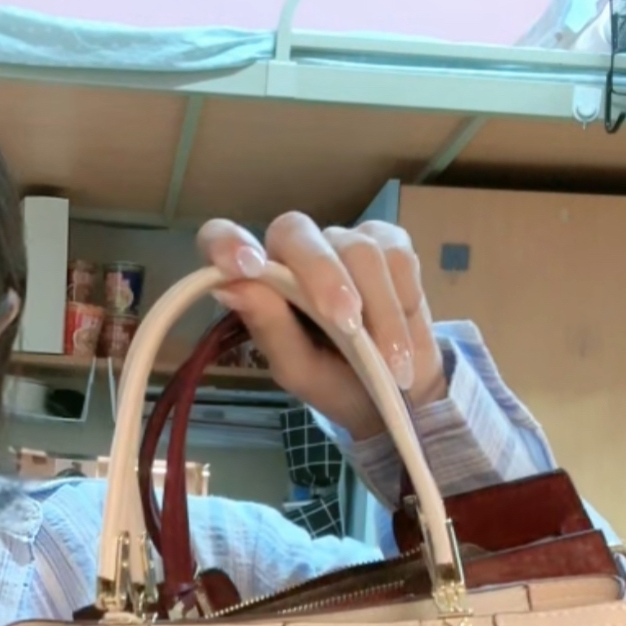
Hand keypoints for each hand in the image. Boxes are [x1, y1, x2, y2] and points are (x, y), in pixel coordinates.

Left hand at [196, 213, 447, 441]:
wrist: (400, 394)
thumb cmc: (336, 380)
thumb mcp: (299, 369)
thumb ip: (268, 328)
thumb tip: (231, 287)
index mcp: (259, 280)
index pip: (222, 239)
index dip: (227, 242)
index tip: (244, 266)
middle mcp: (295, 251)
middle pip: (296, 231)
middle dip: (323, 276)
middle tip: (347, 324)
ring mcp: (343, 242)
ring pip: (358, 249)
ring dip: (379, 312)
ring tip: (390, 363)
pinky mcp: (389, 242)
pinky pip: (397, 257)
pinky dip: (403, 303)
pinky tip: (403, 340)